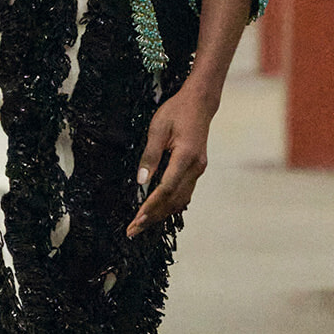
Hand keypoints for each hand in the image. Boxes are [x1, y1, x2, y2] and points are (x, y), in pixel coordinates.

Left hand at [126, 84, 214, 238]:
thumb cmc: (177, 111)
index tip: (136, 219)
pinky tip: (157, 211)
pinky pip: (183, 193)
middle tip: (133, 230)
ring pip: (180, 200)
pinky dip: (169, 204)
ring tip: (141, 224)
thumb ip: (150, 156)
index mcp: (186, 157)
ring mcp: (198, 170)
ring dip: (161, 214)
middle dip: (152, 217)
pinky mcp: (196, 169)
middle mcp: (196, 167)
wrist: (200, 103)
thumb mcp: (158, 129)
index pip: (166, 189)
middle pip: (173, 201)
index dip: (150, 206)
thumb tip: (141, 182)